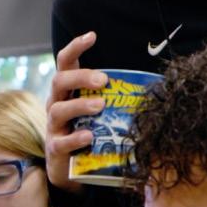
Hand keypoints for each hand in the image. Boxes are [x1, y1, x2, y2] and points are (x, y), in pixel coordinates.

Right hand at [45, 31, 107, 190]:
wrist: (71, 171)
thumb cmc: (89, 132)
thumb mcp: (99, 112)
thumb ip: (114, 98)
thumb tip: (153, 86)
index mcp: (67, 91)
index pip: (65, 63)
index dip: (75, 47)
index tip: (92, 35)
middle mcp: (56, 104)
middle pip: (59, 81)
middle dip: (81, 77)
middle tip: (103, 80)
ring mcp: (53, 127)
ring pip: (58, 109)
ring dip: (80, 105)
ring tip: (101, 106)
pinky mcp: (55, 149)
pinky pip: (61, 141)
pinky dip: (75, 138)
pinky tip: (89, 136)